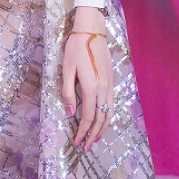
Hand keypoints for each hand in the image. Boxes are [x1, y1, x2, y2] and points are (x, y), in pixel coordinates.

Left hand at [62, 9, 113, 150]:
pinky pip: (111, 104)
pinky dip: (107, 117)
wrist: (92, 30)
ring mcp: (109, 85)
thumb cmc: (76, 47)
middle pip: (100, 119)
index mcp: (91, 87)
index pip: (87, 116)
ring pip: (109, 113)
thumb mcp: (66, 69)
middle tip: (86, 148)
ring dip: (102, 129)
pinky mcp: (111, 81)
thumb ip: (68, 92)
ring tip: (95, 139)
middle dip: (93, 135)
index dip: (82, 131)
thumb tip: (71, 112)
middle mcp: (103, 89)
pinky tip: (102, 121)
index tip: (77, 142)